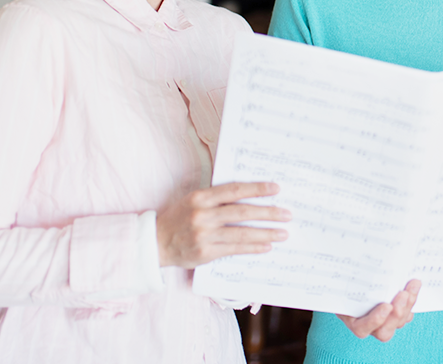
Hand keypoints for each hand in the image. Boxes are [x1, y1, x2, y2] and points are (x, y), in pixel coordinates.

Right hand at [155, 181, 290, 268]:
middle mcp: (202, 215)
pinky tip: (266, 246)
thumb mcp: (194, 200)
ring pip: (241, 233)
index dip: (256, 189)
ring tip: (283, 232)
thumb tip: (249, 195)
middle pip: (242, 212)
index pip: (234, 190)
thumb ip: (217, 198)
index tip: (276, 189)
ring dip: (265, 233)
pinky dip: (252, 247)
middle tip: (286, 213)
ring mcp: (204, 235)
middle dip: (268, 213)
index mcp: (200, 197)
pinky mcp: (205, 253)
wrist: (156, 242)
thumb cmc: (179, 218)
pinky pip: (234, 249)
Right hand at [338, 279, 420, 341]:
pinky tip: (414, 287)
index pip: (361, 328)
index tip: (386, 306)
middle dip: (397, 314)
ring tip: (413, 285)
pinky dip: (411, 301)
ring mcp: (382, 321)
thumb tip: (350, 255)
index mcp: (350, 316)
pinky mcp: (394, 313)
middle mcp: (366, 323)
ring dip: (408, 305)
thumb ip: (346, 273)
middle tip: (404, 294)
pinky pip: (406, 315)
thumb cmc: (343, 274)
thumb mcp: (340, 274)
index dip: (374, 321)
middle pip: (384, 331)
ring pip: (398, 323)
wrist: (348, 272)